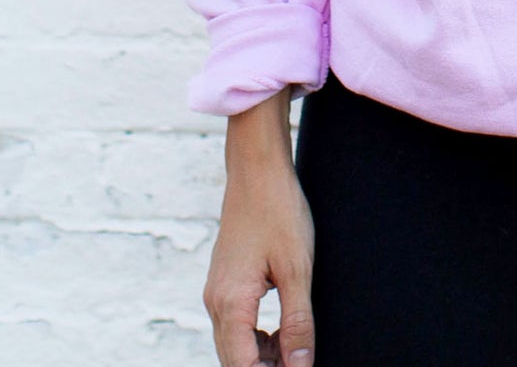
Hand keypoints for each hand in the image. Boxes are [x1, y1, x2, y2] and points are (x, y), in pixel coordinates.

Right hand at [205, 92, 315, 366]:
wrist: (257, 169)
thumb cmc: (279, 211)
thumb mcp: (297, 269)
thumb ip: (297, 322)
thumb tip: (300, 365)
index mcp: (231, 304)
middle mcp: (216, 303)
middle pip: (235, 360)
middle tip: (299, 360)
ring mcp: (216, 292)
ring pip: (234, 345)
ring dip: (261, 356)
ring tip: (296, 350)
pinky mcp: (224, 282)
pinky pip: (235, 324)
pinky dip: (255, 337)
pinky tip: (281, 333)